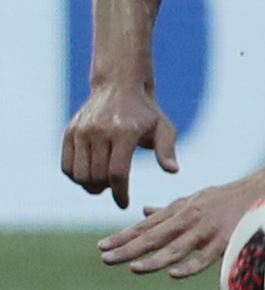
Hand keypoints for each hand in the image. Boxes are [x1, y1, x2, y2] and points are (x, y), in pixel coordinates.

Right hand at [62, 82, 179, 209]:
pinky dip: (76, 177)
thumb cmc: (146, 112)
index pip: (117, 173)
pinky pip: (67, 166)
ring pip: (80, 174)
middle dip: (107, 190)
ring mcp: (82, 131)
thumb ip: (167, 150)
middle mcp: (100, 131)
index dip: (120, 193)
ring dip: (90, 186)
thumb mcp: (163, 127)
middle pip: (97, 176)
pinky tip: (90, 175)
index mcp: (125, 132)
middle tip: (115, 189)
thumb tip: (172, 171)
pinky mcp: (70, 132)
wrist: (120, 85)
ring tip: (102, 184)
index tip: (124, 204)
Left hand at [96, 179, 264, 278]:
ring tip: (134, 268)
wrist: (264, 189)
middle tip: (105, 258)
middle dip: (129, 248)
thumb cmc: (228, 197)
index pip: (146, 226)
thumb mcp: (195, 198)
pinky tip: (174, 274)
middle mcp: (190, 217)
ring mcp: (207, 229)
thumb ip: (169, 209)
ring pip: (176, 247)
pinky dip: (190, 265)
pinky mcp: (226, 239)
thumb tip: (144, 211)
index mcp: (181, 209)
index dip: (124, 236)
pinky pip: (205, 256)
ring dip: (154, 259)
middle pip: (154, 236)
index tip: (103, 247)